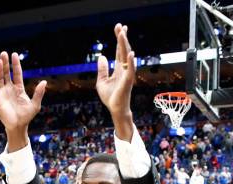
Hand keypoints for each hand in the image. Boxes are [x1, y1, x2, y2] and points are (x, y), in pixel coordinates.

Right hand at [0, 52, 46, 150]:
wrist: (17, 126)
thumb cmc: (27, 116)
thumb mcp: (35, 105)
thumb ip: (38, 93)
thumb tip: (44, 82)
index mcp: (19, 88)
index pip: (17, 73)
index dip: (16, 64)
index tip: (14, 55)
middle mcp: (10, 88)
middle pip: (7, 72)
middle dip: (5, 63)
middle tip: (4, 53)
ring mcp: (3, 92)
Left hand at [96, 23, 135, 139]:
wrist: (115, 109)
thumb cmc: (110, 97)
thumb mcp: (101, 81)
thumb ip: (102, 69)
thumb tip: (101, 56)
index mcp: (118, 69)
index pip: (119, 51)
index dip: (119, 40)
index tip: (119, 28)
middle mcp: (124, 69)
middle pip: (123, 50)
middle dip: (122, 38)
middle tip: (120, 25)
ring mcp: (127, 75)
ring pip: (126, 57)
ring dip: (124, 45)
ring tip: (122, 34)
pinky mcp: (128, 82)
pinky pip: (130, 70)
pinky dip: (131, 62)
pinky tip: (130, 53)